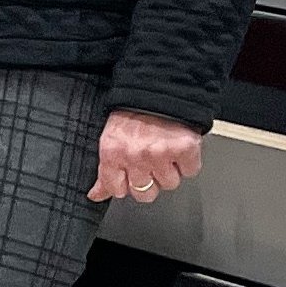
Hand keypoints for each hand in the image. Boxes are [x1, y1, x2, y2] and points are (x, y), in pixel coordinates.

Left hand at [90, 108, 205, 202]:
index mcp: (113, 152)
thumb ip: (105, 171)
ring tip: (163, 149)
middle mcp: (136, 155)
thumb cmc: (132, 114)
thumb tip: (96, 195)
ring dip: (169, 170)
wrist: (159, 91)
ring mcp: (161, 154)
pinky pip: (189, 172)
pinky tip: (178, 147)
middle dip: (148, 180)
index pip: (116, 190)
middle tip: (148, 161)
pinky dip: (187, 162)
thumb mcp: (110, 140)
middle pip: (145, 194)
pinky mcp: (185, 150)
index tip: (129, 175)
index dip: (125, 185)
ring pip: (169, 184)